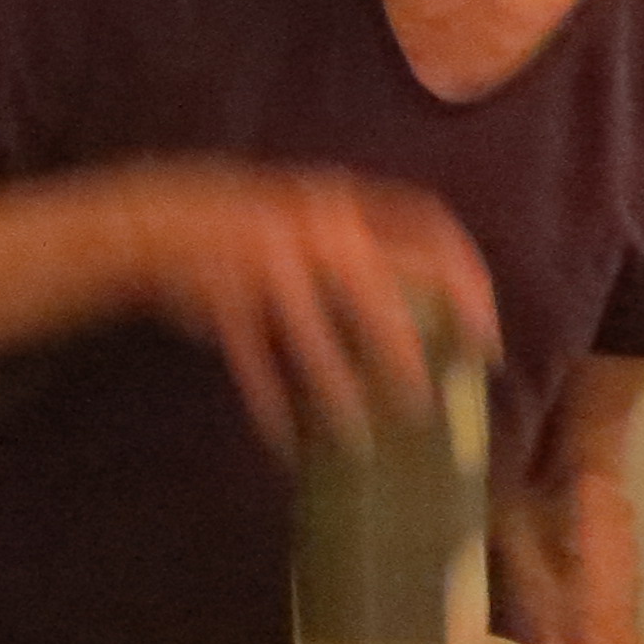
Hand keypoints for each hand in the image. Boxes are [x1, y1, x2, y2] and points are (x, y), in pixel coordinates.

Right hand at [94, 161, 500, 449]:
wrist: (159, 214)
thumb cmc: (256, 222)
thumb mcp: (320, 215)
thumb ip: (366, 246)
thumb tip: (430, 312)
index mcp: (344, 202)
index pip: (428, 229)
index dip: (467, 282)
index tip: (485, 334)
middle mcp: (309, 229)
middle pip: (371, 295)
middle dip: (403, 351)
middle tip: (427, 401)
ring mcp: (262, 266)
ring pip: (309, 338)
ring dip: (335, 391)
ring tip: (360, 438)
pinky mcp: (221, 300)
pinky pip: (252, 361)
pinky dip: (269, 404)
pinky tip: (285, 442)